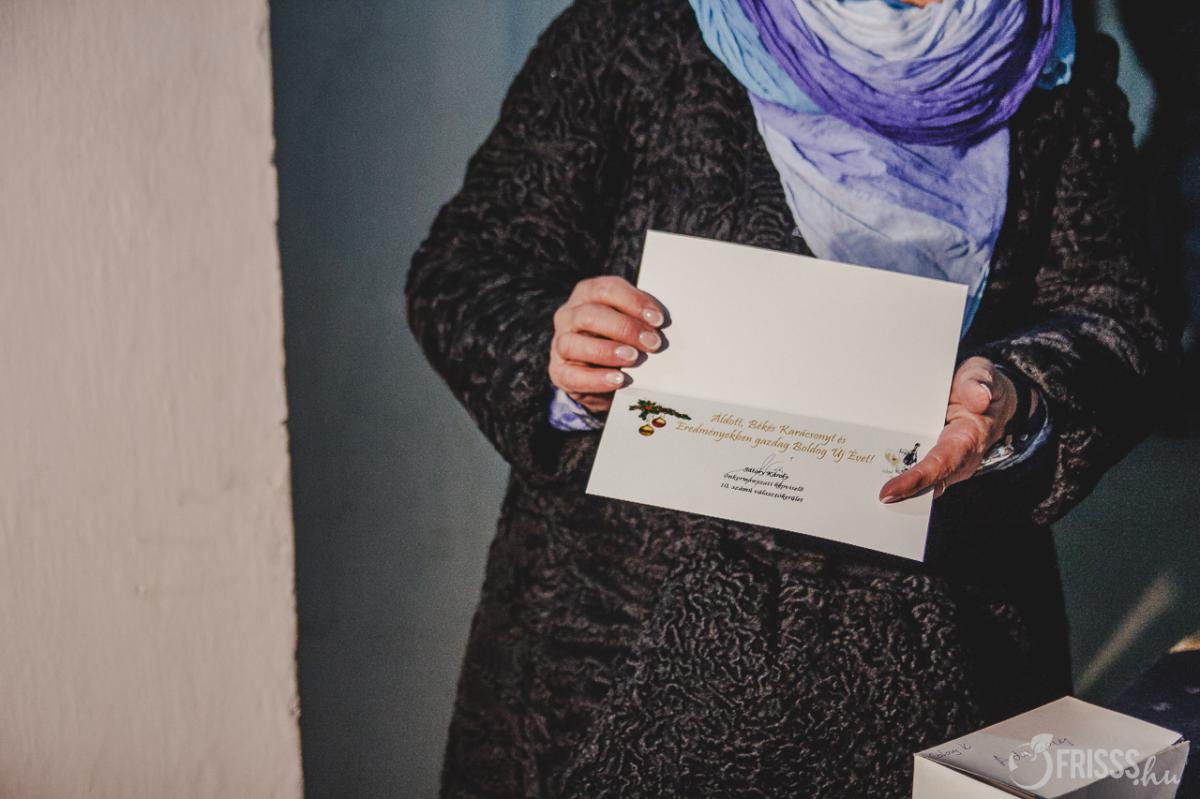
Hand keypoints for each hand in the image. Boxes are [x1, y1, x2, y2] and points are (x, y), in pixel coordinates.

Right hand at [549, 276, 664, 413]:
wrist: (602, 374)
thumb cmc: (620, 339)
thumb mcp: (629, 322)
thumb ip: (641, 318)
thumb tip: (663, 326)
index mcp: (586, 294)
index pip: (606, 290)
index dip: (633, 302)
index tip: (659, 320)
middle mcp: (568, 315)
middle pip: (591, 315)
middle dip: (625, 328)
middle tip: (653, 343)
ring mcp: (559, 344)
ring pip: (574, 343)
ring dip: (607, 351)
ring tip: (634, 358)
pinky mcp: (559, 372)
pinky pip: (573, 375)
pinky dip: (596, 379)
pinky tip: (618, 380)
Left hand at [878, 356, 1030, 503]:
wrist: (988, 396)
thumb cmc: (981, 386)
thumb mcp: (982, 375)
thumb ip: (978, 383)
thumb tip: (979, 399)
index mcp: (968, 439)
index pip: (940, 464)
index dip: (916, 480)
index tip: (889, 491)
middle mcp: (955, 459)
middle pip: (925, 484)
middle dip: (898, 494)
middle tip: (865, 499)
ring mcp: (943, 462)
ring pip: (918, 484)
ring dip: (894, 491)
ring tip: (859, 494)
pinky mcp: (932, 458)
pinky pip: (914, 472)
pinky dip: (894, 477)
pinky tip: (866, 479)